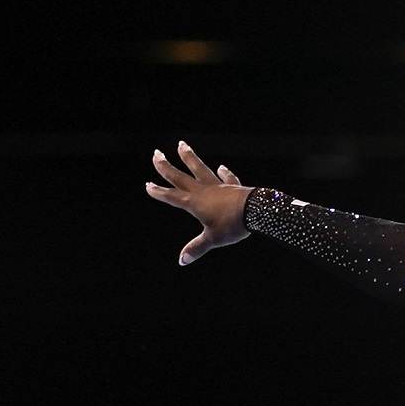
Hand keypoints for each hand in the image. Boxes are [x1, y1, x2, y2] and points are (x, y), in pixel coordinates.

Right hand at [145, 139, 250, 265]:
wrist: (256, 211)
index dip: (159, 192)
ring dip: (189, 157)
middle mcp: (203, 191)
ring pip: (200, 169)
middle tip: (156, 154)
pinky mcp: (233, 187)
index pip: (172, 197)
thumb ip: (197, 248)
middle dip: (166, 166)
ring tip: (182, 144)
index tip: (147, 185)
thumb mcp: (213, 238)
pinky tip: (222, 167)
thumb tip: (182, 261)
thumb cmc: (232, 225)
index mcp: (194, 203)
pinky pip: (226, 178)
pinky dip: (224, 173)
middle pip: (181, 177)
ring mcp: (218, 186)